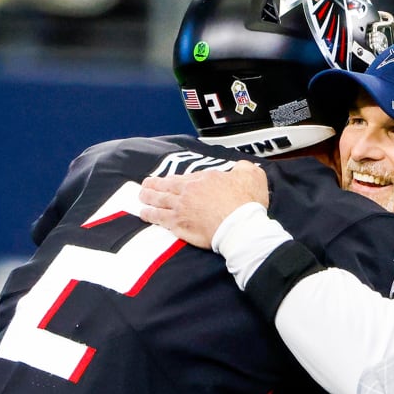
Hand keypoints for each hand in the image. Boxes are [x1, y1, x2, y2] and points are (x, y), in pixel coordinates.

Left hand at [138, 160, 269, 248]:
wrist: (239, 226)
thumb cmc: (246, 202)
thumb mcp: (251, 176)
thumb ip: (244, 168)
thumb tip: (243, 166)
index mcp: (203, 179)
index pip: (183, 177)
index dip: (174, 179)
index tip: (168, 180)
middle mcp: (188, 192)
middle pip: (166, 187)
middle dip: (154, 186)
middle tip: (144, 185)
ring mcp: (181, 209)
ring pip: (159, 202)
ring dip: (148, 199)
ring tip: (141, 198)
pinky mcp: (179, 226)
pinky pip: (160, 219)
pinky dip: (151, 216)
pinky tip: (145, 215)